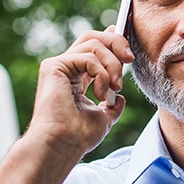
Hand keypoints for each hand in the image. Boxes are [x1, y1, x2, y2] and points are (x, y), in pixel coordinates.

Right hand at [27, 27, 134, 157]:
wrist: (63, 145)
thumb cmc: (79, 136)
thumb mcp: (104, 118)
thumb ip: (112, 105)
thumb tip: (121, 98)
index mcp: (75, 77)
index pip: (93, 48)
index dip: (112, 39)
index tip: (128, 44)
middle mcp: (65, 68)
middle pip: (93, 37)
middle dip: (116, 43)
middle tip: (130, 59)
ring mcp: (58, 66)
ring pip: (93, 44)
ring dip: (112, 65)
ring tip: (115, 87)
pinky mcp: (54, 67)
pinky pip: (88, 57)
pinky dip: (102, 74)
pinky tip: (101, 94)